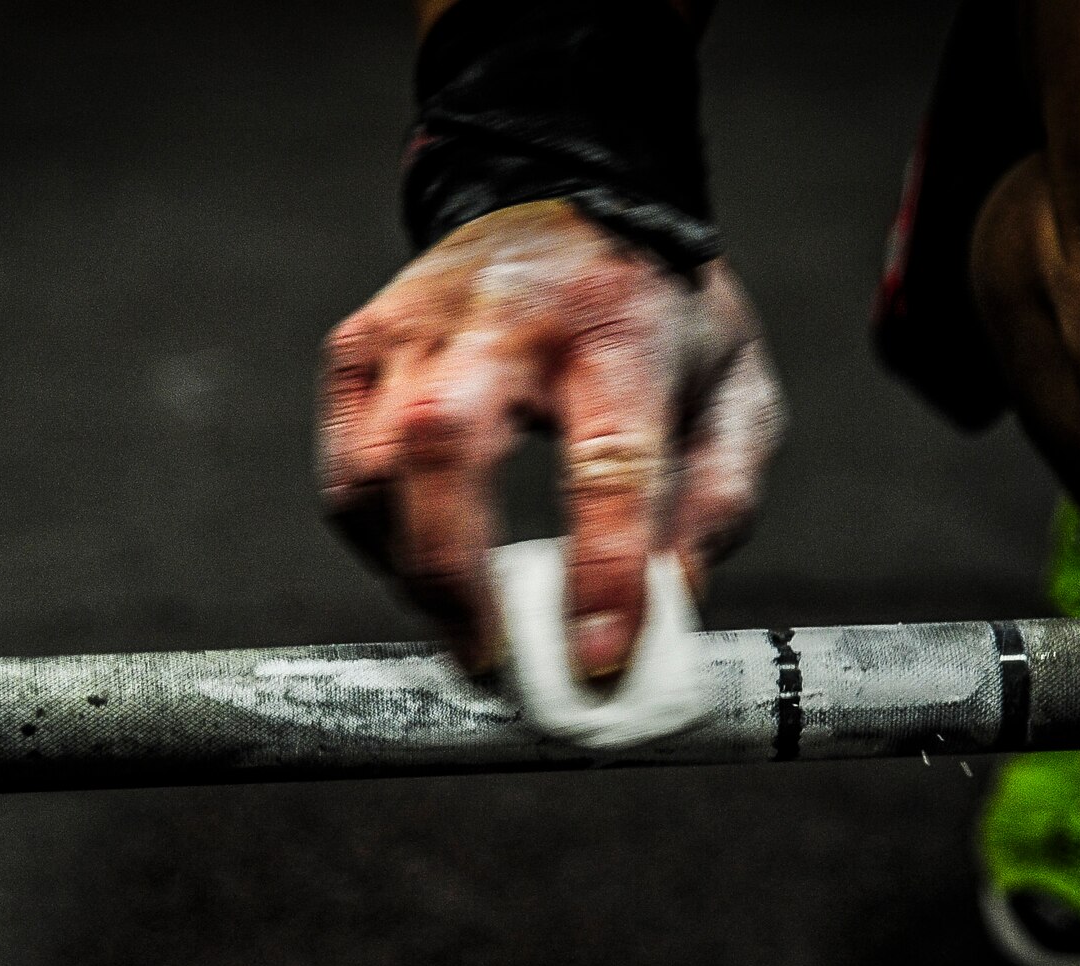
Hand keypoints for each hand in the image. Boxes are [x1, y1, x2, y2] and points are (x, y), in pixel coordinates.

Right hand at [318, 199, 783, 675]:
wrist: (568, 195)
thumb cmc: (655, 313)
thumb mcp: (733, 388)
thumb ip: (720, 495)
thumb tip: (673, 592)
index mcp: (618, 327)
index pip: (609, 460)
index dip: (602, 568)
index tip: (598, 656)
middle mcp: (502, 316)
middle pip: (441, 446)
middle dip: (452, 572)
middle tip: (486, 656)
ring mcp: (415, 325)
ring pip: (373, 465)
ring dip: (408, 565)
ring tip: (460, 618)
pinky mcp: (360, 344)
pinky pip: (346, 464)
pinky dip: (375, 532)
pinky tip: (420, 557)